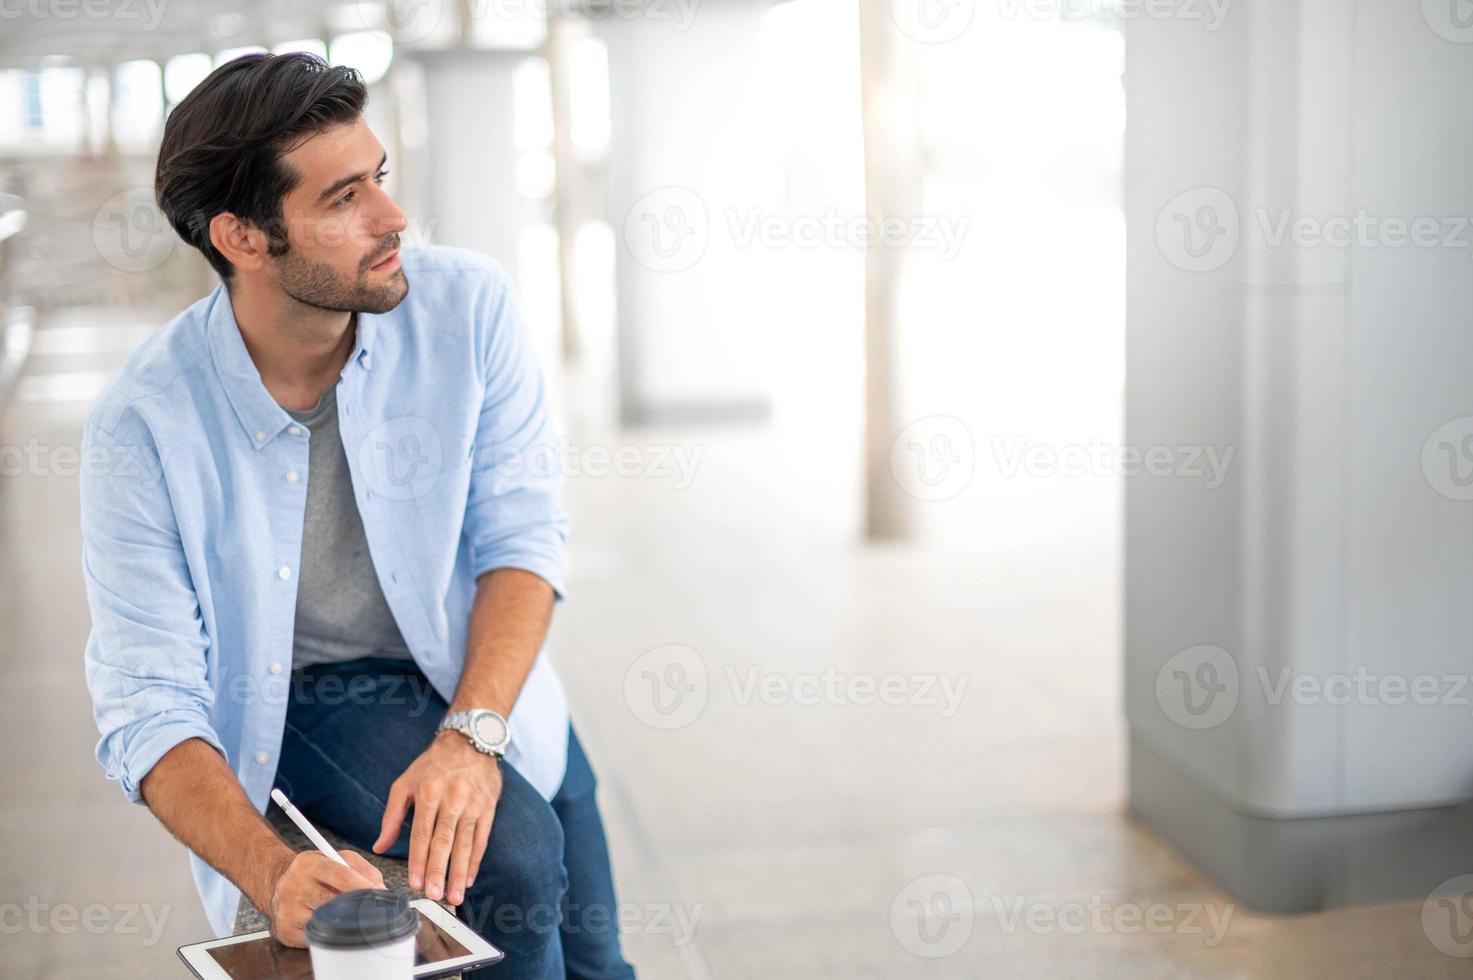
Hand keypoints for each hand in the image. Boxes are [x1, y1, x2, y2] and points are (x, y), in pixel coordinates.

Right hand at [267, 850, 384, 947]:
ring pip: (326, 921)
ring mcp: (286, 910)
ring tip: (356, 919)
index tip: (382, 895)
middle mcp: (293, 885)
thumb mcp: (337, 859)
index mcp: (308, 863)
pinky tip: (335, 927)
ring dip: (346, 922)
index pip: (344, 876)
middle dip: (359, 907)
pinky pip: (315, 937)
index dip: (366, 888)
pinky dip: (330, 934)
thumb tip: (381, 890)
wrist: (278, 885)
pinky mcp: (285, 931)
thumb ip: (362, 869)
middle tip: (375, 912)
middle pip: (335, 901)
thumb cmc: (315, 873)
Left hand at [374, 730, 500, 905]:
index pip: (422, 833)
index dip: (418, 860)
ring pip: (465, 843)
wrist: (471, 742)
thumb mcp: (406, 783)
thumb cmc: (433, 766)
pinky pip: (482, 838)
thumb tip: (378, 846)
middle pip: (444, 841)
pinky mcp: (488, 807)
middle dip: (439, 871)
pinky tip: (468, 878)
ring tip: (454, 897)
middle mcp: (452, 799)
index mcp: (428, 792)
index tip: (415, 884)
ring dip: (458, 873)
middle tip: (435, 896)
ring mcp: (473, 804)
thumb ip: (391, 816)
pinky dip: (475, 860)